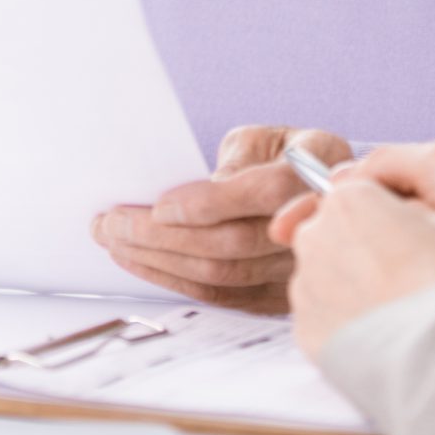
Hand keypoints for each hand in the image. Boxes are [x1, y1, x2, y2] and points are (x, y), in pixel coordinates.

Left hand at [92, 126, 352, 312]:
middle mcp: (314, 225)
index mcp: (319, 168)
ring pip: (224, 276)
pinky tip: (142, 263)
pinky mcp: (279, 297)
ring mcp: (299, 268)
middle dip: (161, 236)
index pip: (265, 193)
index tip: (158, 205)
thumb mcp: (264, 137)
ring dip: (158, 262)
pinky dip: (176, 281)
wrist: (323, 196)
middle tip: (111, 223)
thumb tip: (190, 194)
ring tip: (114, 241)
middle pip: (234, 243)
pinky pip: (223, 297)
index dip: (209, 203)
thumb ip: (235, 160)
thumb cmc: (284, 157)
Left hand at [283, 176, 434, 357]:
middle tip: (393, 273)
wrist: (430, 346)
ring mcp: (303, 283)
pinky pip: (320, 317)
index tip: (395, 234)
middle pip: (329, 233)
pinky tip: (374, 332)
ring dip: (346, 286)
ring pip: (322, 276)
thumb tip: (402, 216)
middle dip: (355, 248)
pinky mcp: (302, 325)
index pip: (353, 194)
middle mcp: (313, 235)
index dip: (378, 214)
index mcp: (347, 200)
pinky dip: (341, 322)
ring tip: (386, 308)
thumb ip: (410, 209)